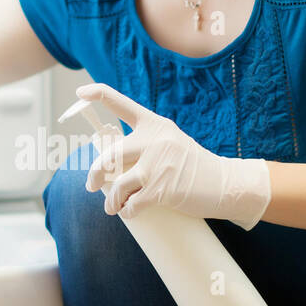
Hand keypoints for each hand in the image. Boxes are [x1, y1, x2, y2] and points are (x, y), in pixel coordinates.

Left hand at [77, 82, 272, 228]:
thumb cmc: (193, 167)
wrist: (225, 184)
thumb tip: (110, 166)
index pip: (121, 103)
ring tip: (112, 207)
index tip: (80, 93)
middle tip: (91, 185)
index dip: (98, 95)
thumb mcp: (170, 144)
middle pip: (109, 155)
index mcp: (155, 124)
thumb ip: (145, 146)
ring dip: (111, 201)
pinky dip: (127, 212)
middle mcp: (155, 140)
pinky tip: (130, 212)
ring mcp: (158, 165)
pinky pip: (132, 204)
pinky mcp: (162, 189)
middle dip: (94, 173)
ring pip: (117, 185)